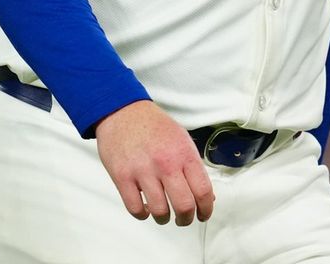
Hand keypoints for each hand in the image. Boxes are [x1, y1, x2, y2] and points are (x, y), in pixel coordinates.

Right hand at [94, 100, 214, 225]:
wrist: (122, 111)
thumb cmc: (153, 125)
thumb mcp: (181, 138)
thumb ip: (194, 166)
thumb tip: (206, 196)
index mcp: (184, 152)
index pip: (203, 190)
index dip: (206, 208)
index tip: (203, 214)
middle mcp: (165, 162)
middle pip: (184, 206)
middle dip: (186, 218)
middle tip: (183, 218)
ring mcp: (143, 170)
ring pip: (160, 212)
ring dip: (164, 218)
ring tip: (163, 213)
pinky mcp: (123, 177)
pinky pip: (136, 209)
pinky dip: (142, 214)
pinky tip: (145, 207)